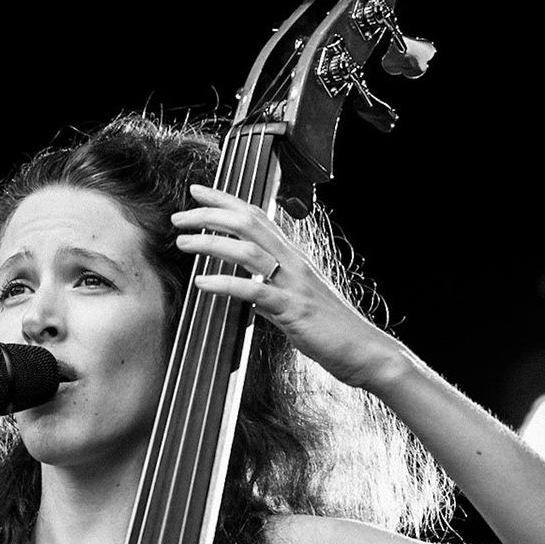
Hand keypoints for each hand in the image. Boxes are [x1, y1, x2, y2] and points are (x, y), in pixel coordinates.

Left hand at [171, 184, 403, 389]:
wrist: (365, 351)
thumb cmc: (331, 327)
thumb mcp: (296, 298)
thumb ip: (271, 287)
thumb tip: (247, 285)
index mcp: (293, 256)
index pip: (256, 216)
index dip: (225, 200)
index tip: (197, 192)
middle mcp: (294, 262)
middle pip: (248, 223)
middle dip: (209, 214)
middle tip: (179, 216)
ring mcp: (294, 284)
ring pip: (248, 250)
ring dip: (210, 243)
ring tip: (182, 243)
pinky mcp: (292, 309)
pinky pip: (254, 291)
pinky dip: (225, 284)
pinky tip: (202, 283)